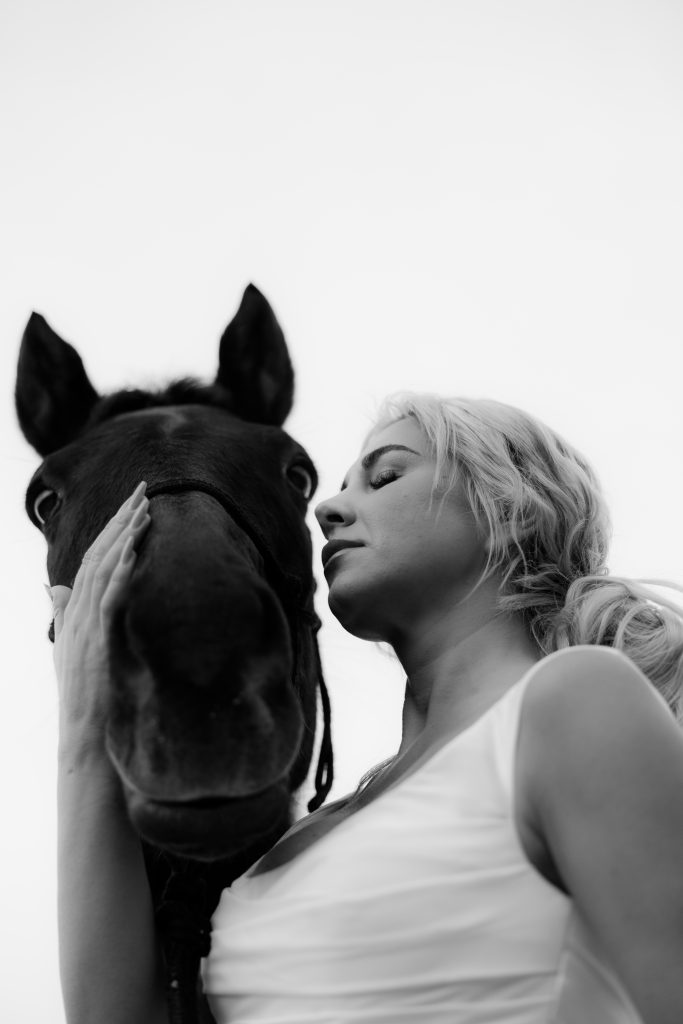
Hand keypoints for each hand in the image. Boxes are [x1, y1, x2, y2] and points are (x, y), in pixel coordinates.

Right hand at [51, 482, 150, 752]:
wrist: (82, 731)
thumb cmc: (81, 692)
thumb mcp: (67, 645)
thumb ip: (61, 613)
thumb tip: (52, 586)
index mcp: (73, 608)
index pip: (92, 557)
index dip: (111, 528)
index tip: (132, 504)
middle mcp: (77, 610)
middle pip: (98, 553)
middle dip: (120, 519)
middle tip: (142, 489)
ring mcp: (86, 624)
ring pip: (104, 569)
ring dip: (124, 536)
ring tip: (144, 509)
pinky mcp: (98, 640)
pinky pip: (109, 600)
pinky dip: (120, 573)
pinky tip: (134, 552)